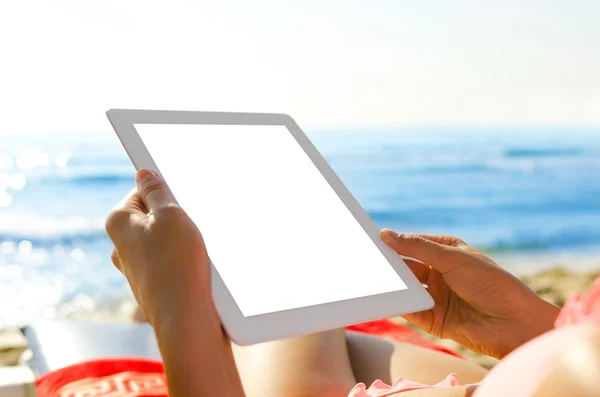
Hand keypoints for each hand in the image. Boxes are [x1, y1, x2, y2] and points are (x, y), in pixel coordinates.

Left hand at [106, 169, 211, 327]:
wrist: (184, 317)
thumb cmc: (176, 264)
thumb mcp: (170, 214)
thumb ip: (156, 190)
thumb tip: (143, 173)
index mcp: (119, 222)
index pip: (141, 190)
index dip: (166, 191)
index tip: (182, 197)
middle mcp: (121, 245)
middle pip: (152, 216)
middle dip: (175, 217)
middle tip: (191, 223)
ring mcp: (136, 266)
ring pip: (163, 239)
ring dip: (181, 239)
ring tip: (195, 248)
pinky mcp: (152, 283)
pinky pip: (169, 260)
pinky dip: (183, 259)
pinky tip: (196, 266)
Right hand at [381, 230, 559, 358]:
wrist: (515, 324)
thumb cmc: (491, 284)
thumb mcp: (453, 258)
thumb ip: (418, 247)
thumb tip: (387, 234)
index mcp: (448, 252)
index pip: (414, 244)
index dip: (394, 242)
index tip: (372, 239)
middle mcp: (441, 273)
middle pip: (408, 266)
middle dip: (390, 264)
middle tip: (366, 260)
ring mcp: (438, 296)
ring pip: (408, 288)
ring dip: (393, 284)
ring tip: (372, 278)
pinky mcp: (436, 320)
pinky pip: (411, 311)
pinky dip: (399, 305)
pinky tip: (385, 299)